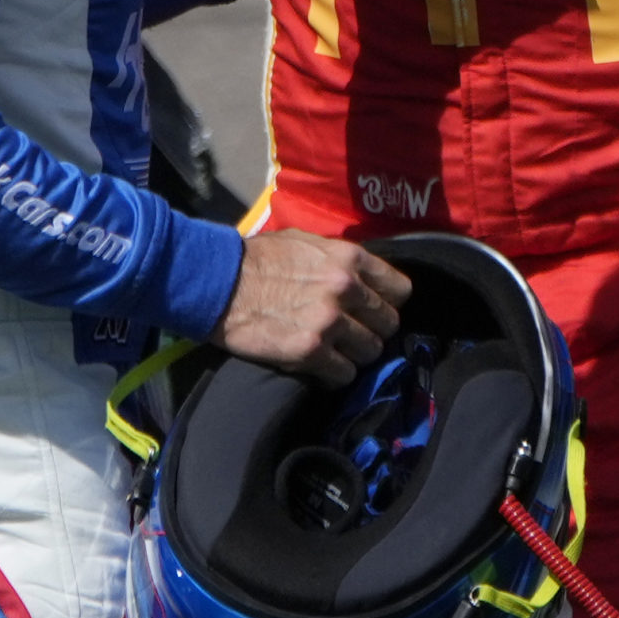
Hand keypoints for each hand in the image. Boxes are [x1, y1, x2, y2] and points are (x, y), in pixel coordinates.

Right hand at [215, 230, 411, 385]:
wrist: (218, 282)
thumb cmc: (258, 258)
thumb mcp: (306, 242)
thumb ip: (340, 260)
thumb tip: (362, 277)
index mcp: (349, 259)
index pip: (400, 290)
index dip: (388, 303)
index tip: (375, 310)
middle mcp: (345, 289)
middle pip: (388, 324)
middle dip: (372, 330)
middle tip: (353, 334)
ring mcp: (329, 321)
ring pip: (370, 351)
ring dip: (355, 354)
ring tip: (336, 351)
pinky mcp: (309, 351)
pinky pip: (343, 374)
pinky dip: (335, 374)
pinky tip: (321, 367)